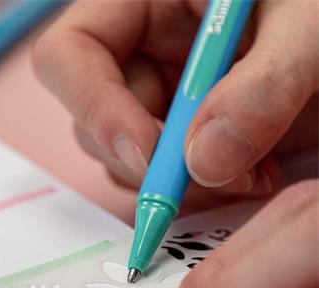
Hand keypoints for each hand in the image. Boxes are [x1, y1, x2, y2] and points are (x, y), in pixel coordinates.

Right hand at [34, 0, 317, 211]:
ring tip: (250, 173)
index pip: (70, 55)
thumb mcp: (307, 26)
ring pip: (125, 161)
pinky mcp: (178, 135)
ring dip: (180, 184)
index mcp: (141, 1)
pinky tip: (249, 175)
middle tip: (210, 174)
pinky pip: (161, 177)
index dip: (95, 108)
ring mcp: (157, 98)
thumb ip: (263, 87)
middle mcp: (137, 54)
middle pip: (93, 122)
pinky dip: (200, 190)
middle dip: (149, 162)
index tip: (149, 152)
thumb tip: (203, 163)